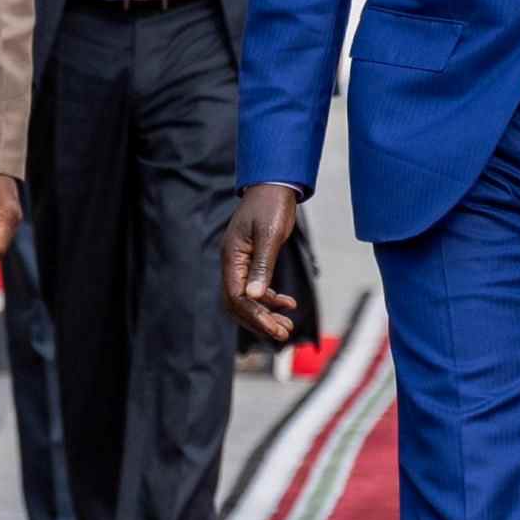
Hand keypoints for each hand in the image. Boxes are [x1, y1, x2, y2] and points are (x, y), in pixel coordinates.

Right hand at [221, 183, 303, 341]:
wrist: (275, 185)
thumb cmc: (271, 206)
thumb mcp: (269, 236)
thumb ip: (262, 266)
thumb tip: (254, 297)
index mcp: (231, 259)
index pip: (237, 298)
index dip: (255, 317)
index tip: (276, 330)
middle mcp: (232, 264)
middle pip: (238, 304)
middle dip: (260, 321)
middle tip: (283, 334)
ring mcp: (241, 263)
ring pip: (247, 299)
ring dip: (265, 314)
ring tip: (287, 326)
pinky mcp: (252, 260)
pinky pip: (256, 288)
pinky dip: (270, 299)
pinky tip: (288, 303)